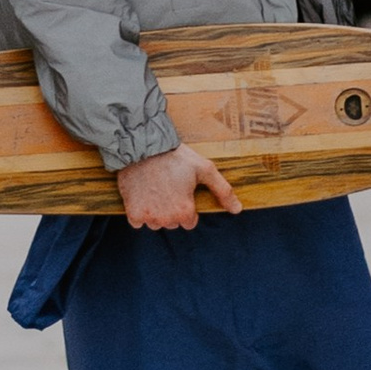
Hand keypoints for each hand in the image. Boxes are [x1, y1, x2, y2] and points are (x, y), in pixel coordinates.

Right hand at [116, 143, 241, 228]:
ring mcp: (149, 217)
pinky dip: (140, 211)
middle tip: (169, 187)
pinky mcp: (133, 213)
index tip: (182, 191)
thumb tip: (238, 209)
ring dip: (156, 211)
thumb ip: (223, 191)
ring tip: (155, 189)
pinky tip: (143, 194)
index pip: (190, 222)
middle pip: (173, 223)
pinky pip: (138, 221)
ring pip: (156, 223)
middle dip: (172, 209)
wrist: (143, 146)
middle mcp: (167, 219)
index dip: (187, 206)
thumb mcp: (205, 169)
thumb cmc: (176, 156)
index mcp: (185, 212)